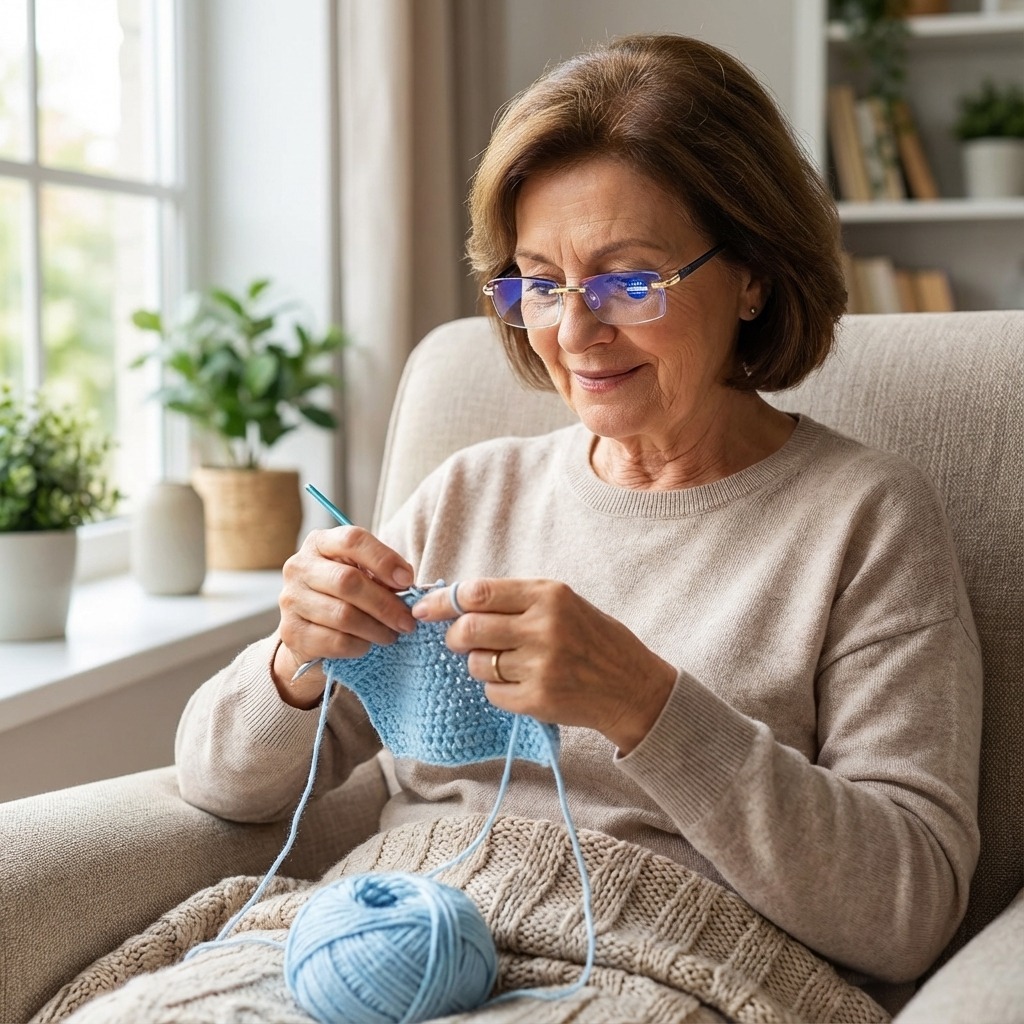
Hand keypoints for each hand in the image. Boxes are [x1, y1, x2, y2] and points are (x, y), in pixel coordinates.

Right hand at [272, 527, 416, 707]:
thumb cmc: (345, 598)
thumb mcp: (363, 576)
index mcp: (319, 543)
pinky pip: (336, 641)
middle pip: (348, 581)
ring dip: (377, 628)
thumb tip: (405, 581)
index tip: (408, 580)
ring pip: (344, 615)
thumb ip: (382, 574)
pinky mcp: (292, 633)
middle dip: (385, 604)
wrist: (311, 637)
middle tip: (408, 620)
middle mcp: (299, 567)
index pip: (352, 540)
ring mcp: (291, 600)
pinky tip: (367, 644)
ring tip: (392, 634)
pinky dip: (360, 645)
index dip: (384, 559)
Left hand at [412, 578, 676, 752]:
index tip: (425, 609)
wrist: (633, 687)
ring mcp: (542, 666)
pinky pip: (493, 693)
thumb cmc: (594, 639)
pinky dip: (498, 690)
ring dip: (479, 665)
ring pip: (477, 664)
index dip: (444, 601)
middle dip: (455, 637)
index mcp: (549, 595)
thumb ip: (515, 600)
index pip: (478, 593)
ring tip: (506, 664)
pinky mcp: (539, 700)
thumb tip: (456, 602)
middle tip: (460, 641)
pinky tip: (521, 684)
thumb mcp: (563, 603)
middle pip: (469, 629)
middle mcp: (544, 627)